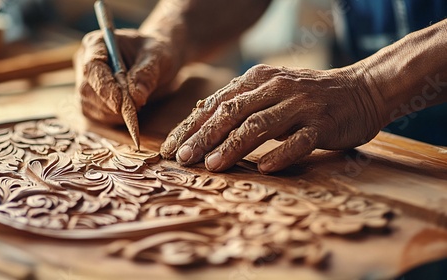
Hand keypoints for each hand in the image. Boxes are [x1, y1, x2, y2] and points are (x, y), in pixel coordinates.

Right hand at [74, 29, 182, 124]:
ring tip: (137, 106)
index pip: (92, 66)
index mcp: (97, 43)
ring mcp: (86, 81)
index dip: (104, 87)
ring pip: (88, 104)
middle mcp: (85, 61)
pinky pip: (93, 115)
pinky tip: (128, 113)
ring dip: (111, 113)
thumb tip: (136, 95)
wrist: (157, 62)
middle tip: (136, 108)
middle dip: (109, 104)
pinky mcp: (90, 99)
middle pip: (86, 88)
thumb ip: (147, 72)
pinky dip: (111, 119)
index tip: (120, 104)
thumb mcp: (159, 56)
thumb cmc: (155, 52)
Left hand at [160, 64, 383, 172]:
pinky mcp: (323, 123)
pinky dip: (282, 153)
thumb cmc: (307, 96)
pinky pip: (300, 140)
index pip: (217, 103)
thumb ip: (239, 101)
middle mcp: (276, 88)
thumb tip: (199, 115)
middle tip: (183, 158)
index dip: (191, 126)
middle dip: (204, 136)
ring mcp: (300, 105)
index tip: (170, 147)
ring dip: (234, 146)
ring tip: (213, 165)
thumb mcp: (270, 90)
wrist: (362, 89)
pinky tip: (266, 168)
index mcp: (259, 79)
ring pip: (260, 125)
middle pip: (233, 113)